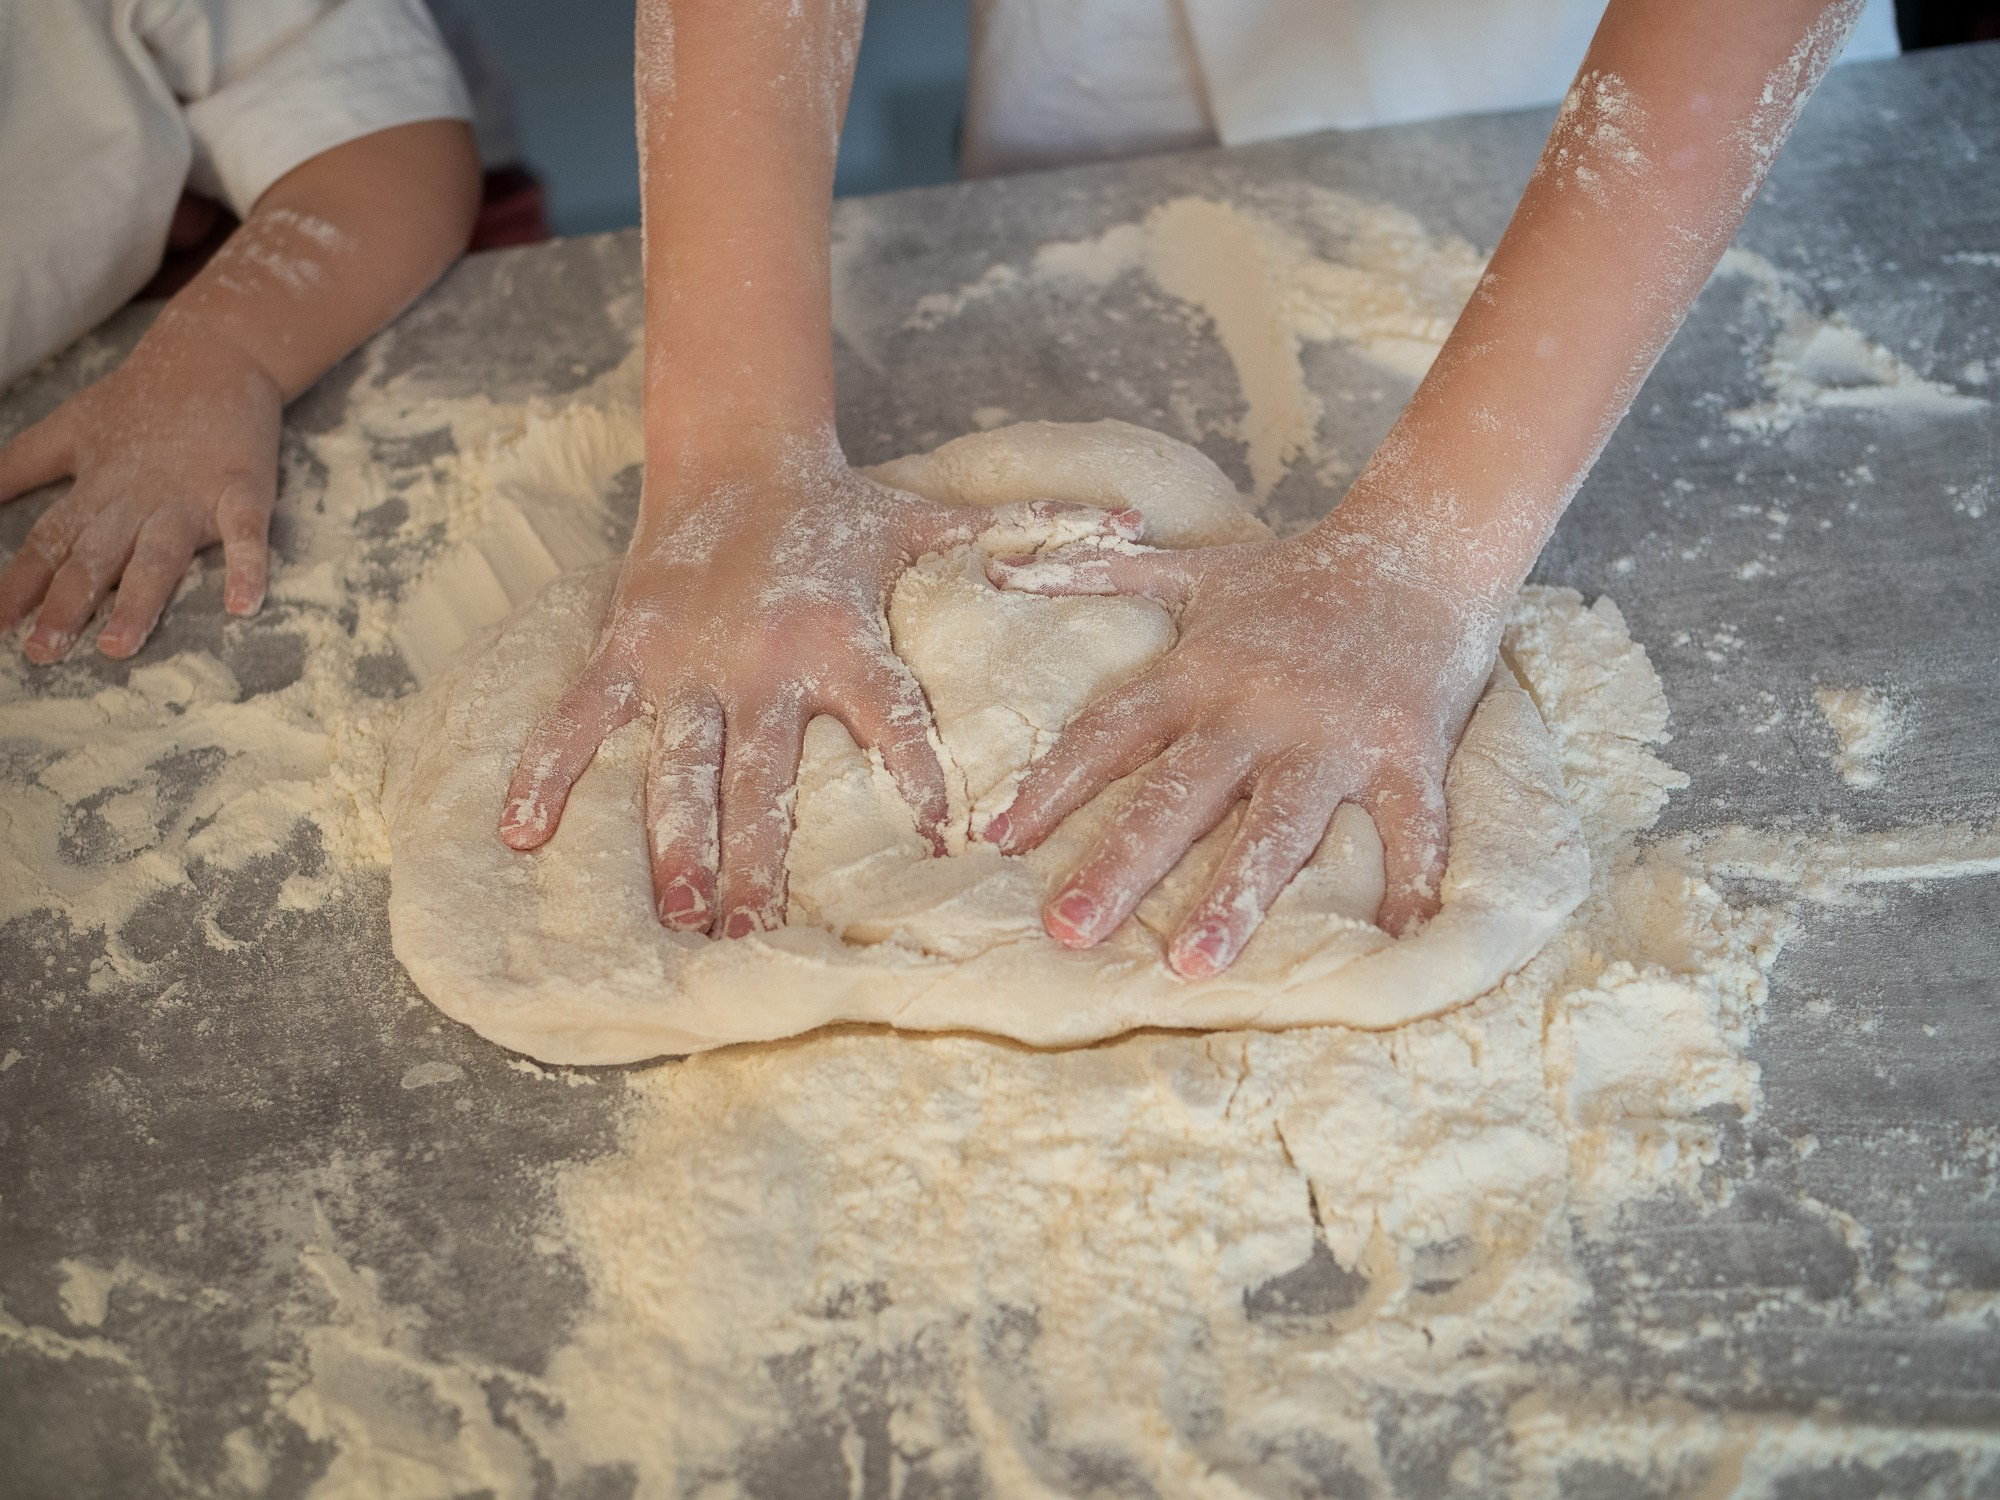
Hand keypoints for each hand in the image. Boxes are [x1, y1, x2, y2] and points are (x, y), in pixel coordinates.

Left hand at [0, 326, 279, 661]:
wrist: (215, 353)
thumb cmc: (140, 398)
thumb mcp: (69, 429)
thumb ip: (18, 465)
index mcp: (96, 488)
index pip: (48, 541)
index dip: (19, 583)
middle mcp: (136, 498)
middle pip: (95, 556)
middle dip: (67, 604)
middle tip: (43, 653)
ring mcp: (190, 497)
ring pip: (158, 555)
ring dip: (138, 601)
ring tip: (118, 647)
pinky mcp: (242, 490)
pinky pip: (246, 534)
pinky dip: (248, 569)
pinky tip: (244, 606)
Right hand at [497, 444, 1140, 937]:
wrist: (737, 454)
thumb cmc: (844, 510)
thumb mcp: (933, 522)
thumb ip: (1028, 533)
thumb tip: (1137, 523)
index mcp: (843, 635)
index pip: (888, 713)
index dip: (913, 773)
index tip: (937, 843)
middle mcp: (764, 658)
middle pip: (763, 771)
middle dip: (758, 855)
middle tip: (755, 934)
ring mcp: (686, 661)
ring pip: (675, 763)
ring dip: (672, 840)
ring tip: (677, 914)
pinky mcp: (627, 651)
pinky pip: (581, 719)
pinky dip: (547, 771)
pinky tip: (521, 836)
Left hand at [983, 514, 1509, 976]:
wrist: (1423, 540)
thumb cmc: (1298, 573)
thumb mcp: (1193, 570)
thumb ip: (1097, 574)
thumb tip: (998, 569)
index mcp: (1200, 671)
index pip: (1109, 733)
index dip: (1053, 786)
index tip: (999, 840)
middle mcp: (1257, 708)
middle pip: (1178, 795)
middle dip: (1120, 864)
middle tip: (1065, 931)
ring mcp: (1334, 734)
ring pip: (1278, 827)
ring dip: (1235, 897)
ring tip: (1191, 965)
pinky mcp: (1409, 747)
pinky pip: (1411, 826)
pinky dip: (1411, 884)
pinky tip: (1390, 946)